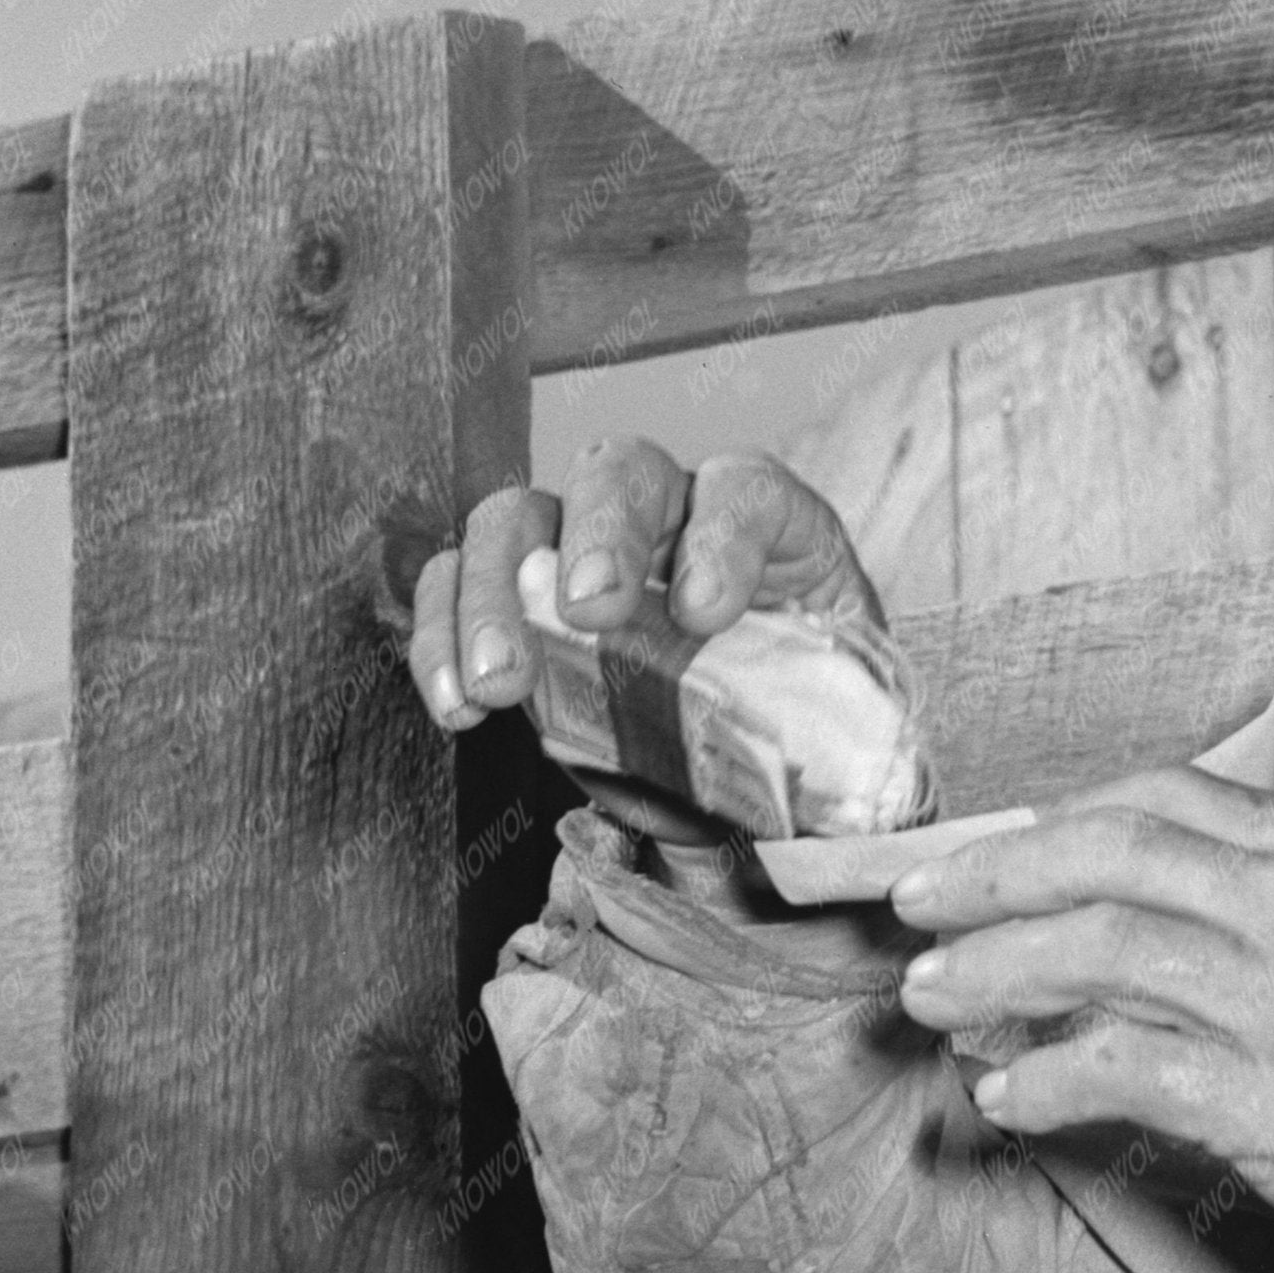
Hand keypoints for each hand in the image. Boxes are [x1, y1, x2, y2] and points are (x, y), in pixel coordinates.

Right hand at [406, 437, 882, 733]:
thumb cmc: (797, 722)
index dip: (722, 537)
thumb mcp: (832, 718)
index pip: (745, 492)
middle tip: (587, 612)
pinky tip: (457, 703)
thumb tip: (827, 798)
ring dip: (496, 594)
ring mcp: (576, 546)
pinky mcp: (512, 598)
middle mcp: (667, 514)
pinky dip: (441, 637)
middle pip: (619, 474)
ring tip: (499, 681)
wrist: (746, 757)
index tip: (703, 612)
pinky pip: (453, 583)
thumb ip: (822, 728)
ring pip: (518, 519)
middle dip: (597, 537)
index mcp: (767, 526)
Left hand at [890, 776, 1273, 1272]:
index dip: (1051, 826)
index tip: (984, 860)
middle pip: (1114, 856)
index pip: (1164, 799)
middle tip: (917, 911)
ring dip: (995, 972)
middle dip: (994, 879)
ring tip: (934, 1002)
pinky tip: (1007, 1096)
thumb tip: (1102, 908)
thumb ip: (1261, 898)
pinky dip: (1047, 1077)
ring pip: (1103, 952)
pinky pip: (1125, 1069)